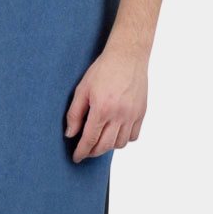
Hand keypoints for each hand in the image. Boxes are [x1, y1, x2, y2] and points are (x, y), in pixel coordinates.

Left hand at [64, 43, 147, 161]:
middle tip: (86, 151)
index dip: (82, 151)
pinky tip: (116, 133)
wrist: (127, 56)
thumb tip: (71, 134)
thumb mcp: (83, 88)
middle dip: (93, 152)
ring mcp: (132, 115)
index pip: (90, 139)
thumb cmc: (104, 69)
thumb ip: (75, 113)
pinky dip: (123, 139)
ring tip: (100, 140)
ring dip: (108, 146)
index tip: (77, 157)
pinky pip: (133, 136)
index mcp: (102, 108)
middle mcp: (119, 115)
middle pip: (105, 145)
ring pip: (120, 144)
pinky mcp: (141, 113)